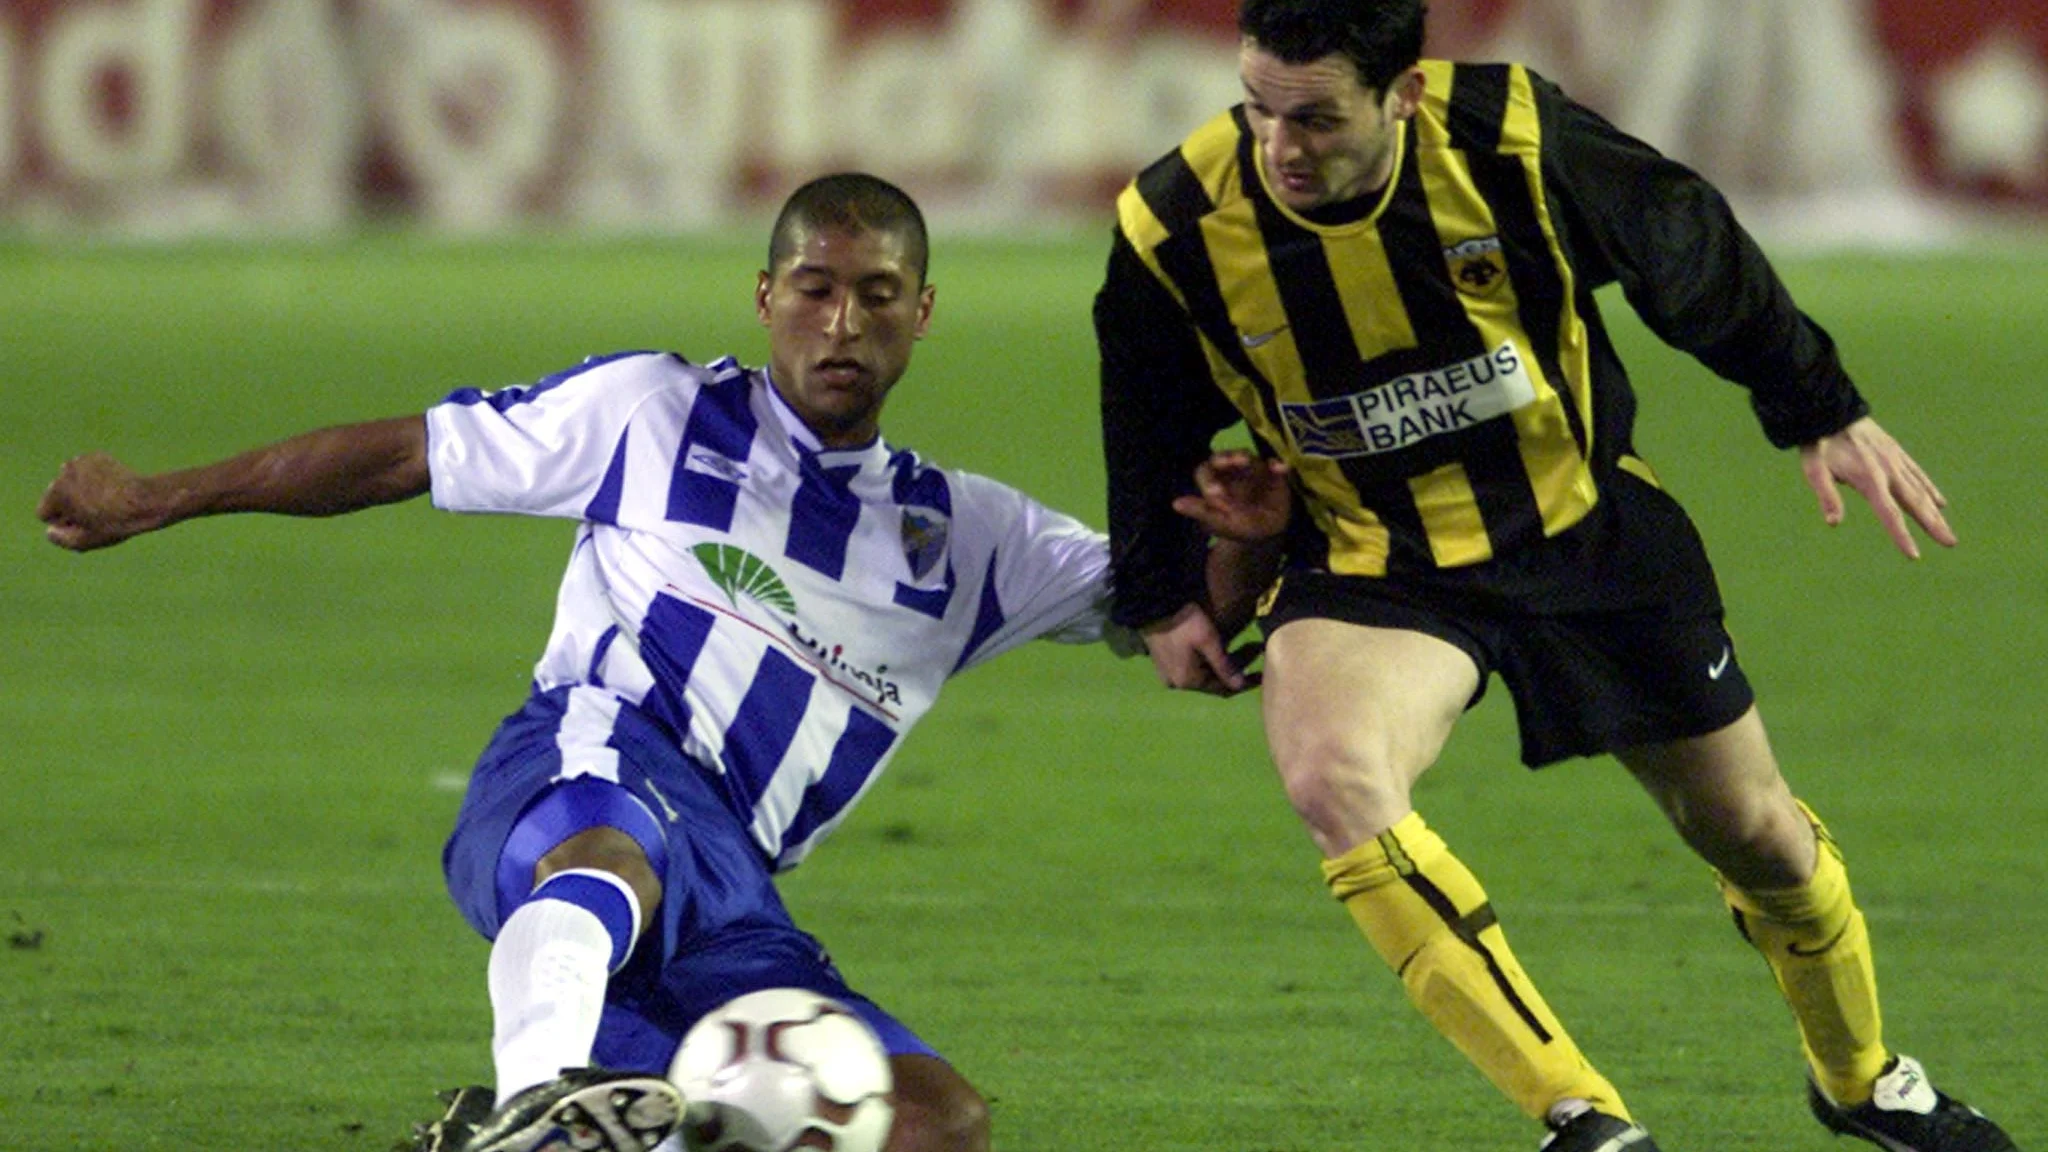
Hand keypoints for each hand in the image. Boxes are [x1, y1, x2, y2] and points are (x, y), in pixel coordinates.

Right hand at [38, 453, 161, 551]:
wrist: (147, 500)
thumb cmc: (116, 523)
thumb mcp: (87, 541)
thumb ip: (61, 539)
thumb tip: (50, 531)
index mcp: (57, 492)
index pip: (43, 512)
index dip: (60, 523)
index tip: (80, 525)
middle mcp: (64, 472)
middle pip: (56, 496)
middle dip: (68, 506)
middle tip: (94, 514)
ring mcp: (80, 461)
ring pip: (70, 482)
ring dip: (79, 491)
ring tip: (102, 502)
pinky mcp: (95, 456)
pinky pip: (85, 472)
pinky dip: (92, 479)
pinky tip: (109, 488)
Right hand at [1140, 602, 1262, 696]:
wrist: (1154, 605)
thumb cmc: (1184, 622)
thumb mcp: (1208, 640)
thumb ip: (1225, 665)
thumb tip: (1240, 685)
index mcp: (1188, 681)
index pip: (1222, 689)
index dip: (1244, 682)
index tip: (1262, 673)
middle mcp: (1177, 683)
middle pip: (1213, 681)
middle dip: (1236, 668)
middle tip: (1256, 650)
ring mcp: (1169, 673)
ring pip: (1203, 674)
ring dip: (1223, 664)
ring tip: (1243, 648)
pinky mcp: (1164, 662)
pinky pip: (1192, 667)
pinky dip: (1207, 661)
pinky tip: (1219, 649)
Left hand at [1171, 451, 1290, 541]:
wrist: (1265, 534)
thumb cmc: (1237, 527)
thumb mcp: (1219, 523)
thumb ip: (1201, 512)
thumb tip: (1175, 503)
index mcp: (1214, 482)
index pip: (1205, 472)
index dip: (1210, 480)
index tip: (1217, 494)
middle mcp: (1231, 471)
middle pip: (1226, 457)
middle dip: (1230, 457)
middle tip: (1239, 461)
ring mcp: (1253, 470)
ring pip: (1251, 459)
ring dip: (1253, 461)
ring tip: (1255, 465)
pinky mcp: (1273, 474)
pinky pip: (1276, 467)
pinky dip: (1278, 466)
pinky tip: (1282, 468)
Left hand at [1798, 417, 1954, 558]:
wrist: (1830, 410)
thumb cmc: (1818, 443)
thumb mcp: (1814, 470)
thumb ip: (1827, 495)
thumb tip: (1833, 522)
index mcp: (1870, 479)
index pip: (1889, 514)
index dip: (1901, 536)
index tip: (1914, 556)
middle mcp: (1889, 471)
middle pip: (1914, 504)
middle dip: (1933, 525)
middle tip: (1951, 543)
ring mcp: (1895, 460)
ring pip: (1921, 491)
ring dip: (1935, 513)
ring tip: (1948, 533)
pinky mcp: (1896, 452)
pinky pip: (1917, 474)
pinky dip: (1930, 489)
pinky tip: (1940, 502)